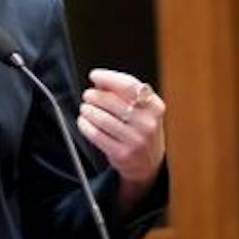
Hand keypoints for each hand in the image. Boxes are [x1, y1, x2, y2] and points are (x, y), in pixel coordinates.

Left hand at [77, 70, 166, 194]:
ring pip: (103, 119)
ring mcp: (136, 140)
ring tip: (85, 108)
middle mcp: (148, 123)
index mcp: (155, 106)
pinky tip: (83, 121)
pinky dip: (86, 126)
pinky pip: (97, 135)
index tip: (95, 75)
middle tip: (87, 95)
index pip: (129, 85)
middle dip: (94, 96)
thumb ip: (123, 92)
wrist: (149, 163)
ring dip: (88, 110)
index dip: (108, 77)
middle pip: (113, 101)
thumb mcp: (142, 109)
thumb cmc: (141, 129)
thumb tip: (100, 80)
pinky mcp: (123, 154)